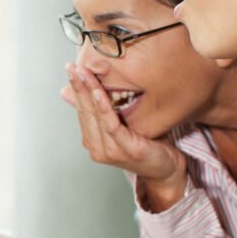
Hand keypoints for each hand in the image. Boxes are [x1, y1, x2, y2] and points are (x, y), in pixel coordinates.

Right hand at [62, 63, 185, 187]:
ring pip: (95, 116)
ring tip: (83, 74)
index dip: (76, 89)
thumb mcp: (121, 125)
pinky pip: (111, 124)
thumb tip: (87, 96)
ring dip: (88, 92)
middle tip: (71, 67)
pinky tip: (97, 92)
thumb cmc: (146, 146)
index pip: (82, 110)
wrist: (165, 170)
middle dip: (78, 87)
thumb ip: (103, 111)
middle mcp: (97, 148)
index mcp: (93, 141)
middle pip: (86, 111)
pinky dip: (103, 107)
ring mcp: (109, 151)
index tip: (71, 69)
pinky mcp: (124, 150)